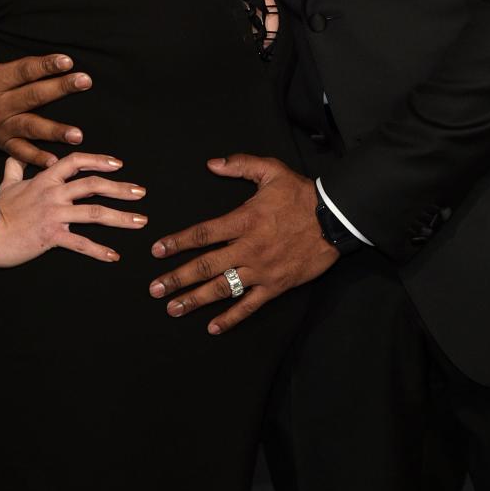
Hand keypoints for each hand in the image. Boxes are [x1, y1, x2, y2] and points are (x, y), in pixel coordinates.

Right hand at [0, 28, 91, 167]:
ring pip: (31, 128)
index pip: (23, 71)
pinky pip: (19, 152)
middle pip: (33, 97)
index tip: (67, 60)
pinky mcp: (2, 140)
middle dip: (60, 89)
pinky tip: (55, 161)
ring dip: (54, 131)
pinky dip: (36, 158)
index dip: (45, 65)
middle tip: (84, 82)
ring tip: (77, 134)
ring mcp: (0, 125)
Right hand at [0, 152, 146, 267]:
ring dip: (121, 217)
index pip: (77, 162)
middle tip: (141, 193)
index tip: (118, 164)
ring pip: (95, 213)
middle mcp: (54, 193)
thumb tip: (15, 156)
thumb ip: (16, 168)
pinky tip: (114, 255)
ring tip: (140, 221)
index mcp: (46, 179)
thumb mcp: (8, 184)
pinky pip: (81, 243)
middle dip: (121, 188)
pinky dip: (99, 250)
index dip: (99, 160)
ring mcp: (55, 214)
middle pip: (94, 185)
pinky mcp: (52, 236)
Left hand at [148, 155, 338, 334]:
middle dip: (177, 278)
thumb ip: (240, 165)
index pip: (203, 234)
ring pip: (223, 288)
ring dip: (196, 299)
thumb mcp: (271, 170)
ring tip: (174, 308)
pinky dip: (231, 317)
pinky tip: (213, 327)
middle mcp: (248, 248)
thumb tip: (212, 164)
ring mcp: (261, 270)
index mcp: (244, 220)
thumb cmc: (301, 194)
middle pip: (206, 266)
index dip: (177, 242)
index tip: (157, 250)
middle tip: (155, 289)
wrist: (334, 219)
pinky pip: (250, 305)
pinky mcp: (276, 285)